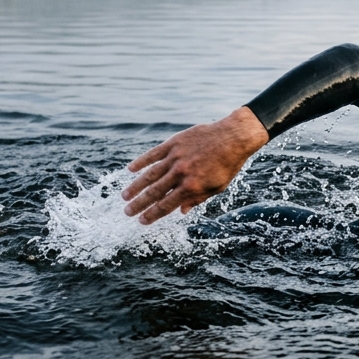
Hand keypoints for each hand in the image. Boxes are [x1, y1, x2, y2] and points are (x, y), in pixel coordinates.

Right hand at [122, 106, 269, 224]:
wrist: (234, 137)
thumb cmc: (228, 164)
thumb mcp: (217, 187)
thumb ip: (197, 199)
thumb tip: (181, 211)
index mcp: (192, 187)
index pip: (166, 205)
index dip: (152, 215)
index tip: (142, 221)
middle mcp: (181, 174)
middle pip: (154, 193)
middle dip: (139, 204)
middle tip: (127, 212)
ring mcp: (175, 157)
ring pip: (150, 175)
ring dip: (136, 186)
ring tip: (125, 196)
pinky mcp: (173, 143)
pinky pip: (153, 154)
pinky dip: (141, 162)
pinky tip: (131, 169)